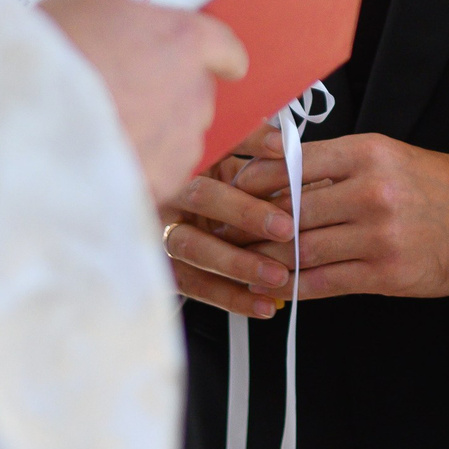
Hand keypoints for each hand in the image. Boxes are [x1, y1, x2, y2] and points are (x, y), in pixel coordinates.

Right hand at [39, 0, 246, 205]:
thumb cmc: (49, 51)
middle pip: (196, 96)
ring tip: (105, 137)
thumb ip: (122, 19)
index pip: (223, 47)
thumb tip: (123, 32)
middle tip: (125, 98)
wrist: (22, 118)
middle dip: (168, 97)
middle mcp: (193, 94)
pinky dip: (135, 174)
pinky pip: (156, 178)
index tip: (220, 64)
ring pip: (178, 141)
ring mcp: (178, 145)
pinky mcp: (157, 186)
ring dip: (154, 138)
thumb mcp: (86, 4)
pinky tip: (99, 166)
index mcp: (184, 41)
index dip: (216, 56)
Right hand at [163, 132, 299, 318]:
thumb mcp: (230, 160)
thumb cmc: (216, 186)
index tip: (281, 154)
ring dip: (238, 264)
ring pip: (195, 248)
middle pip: (202, 198)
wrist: (178, 221)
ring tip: (278, 275)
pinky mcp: (168, 270)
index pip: (215, 147)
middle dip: (245, 213)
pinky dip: (233, 298)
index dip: (248, 142)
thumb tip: (284, 145)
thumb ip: (255, 148)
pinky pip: (198, 287)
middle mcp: (170, 193)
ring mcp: (163, 232)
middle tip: (285, 228)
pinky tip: (266, 305)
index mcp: (189, 159)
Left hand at [231, 130, 448, 299]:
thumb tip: (274, 163)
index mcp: (368, 154)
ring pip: (301, 249)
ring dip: (264, 258)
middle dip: (249, 223)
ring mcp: (378, 237)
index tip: (231, 185)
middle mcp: (371, 193)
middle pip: (291, 211)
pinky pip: (323, 282)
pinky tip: (273, 285)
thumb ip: (334, 162)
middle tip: (220, 227)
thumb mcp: (387, 154)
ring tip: (238, 259)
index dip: (254, 178)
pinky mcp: (385, 274)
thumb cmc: (434, 184)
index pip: (294, 164)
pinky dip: (292, 285)